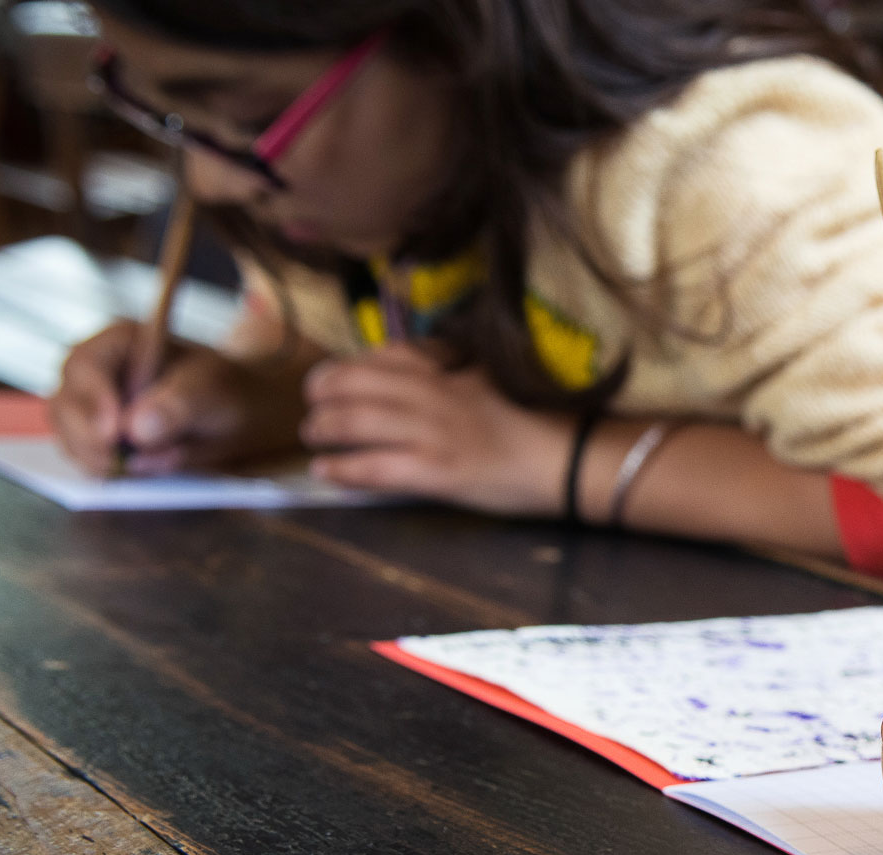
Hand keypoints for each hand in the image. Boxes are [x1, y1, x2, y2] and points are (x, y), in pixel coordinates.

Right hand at [48, 321, 300, 475]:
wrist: (244, 410)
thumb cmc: (231, 392)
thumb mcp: (218, 393)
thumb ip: (180, 406)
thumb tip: (137, 431)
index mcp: (124, 340)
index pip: (88, 365)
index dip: (93, 400)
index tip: (112, 434)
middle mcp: (99, 366)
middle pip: (67, 397)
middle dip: (86, 435)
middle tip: (115, 463)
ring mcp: (91, 398)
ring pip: (65, 427)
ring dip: (87, 453)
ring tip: (123, 470)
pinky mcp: (95, 430)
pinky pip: (78, 447)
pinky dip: (93, 463)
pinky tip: (122, 471)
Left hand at [302, 344, 571, 513]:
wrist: (570, 458)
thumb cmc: (541, 421)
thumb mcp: (494, 378)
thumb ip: (456, 371)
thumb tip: (426, 366)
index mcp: (450, 370)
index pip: (387, 354)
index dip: (351, 364)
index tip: (336, 376)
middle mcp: (433, 395)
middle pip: (357, 382)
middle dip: (323, 391)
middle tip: (312, 405)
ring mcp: (432, 433)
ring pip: (355, 421)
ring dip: (323, 427)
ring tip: (313, 434)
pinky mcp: (436, 471)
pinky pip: (374, 468)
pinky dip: (342, 469)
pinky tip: (324, 471)